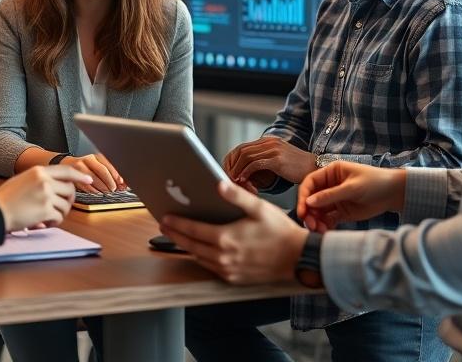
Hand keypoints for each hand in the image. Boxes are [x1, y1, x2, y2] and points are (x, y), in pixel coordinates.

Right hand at [0, 164, 91, 230]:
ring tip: (47, 216)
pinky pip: (59, 216)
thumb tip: (58, 184)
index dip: (80, 175)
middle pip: (70, 189)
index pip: (66, 170)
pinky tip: (44, 223)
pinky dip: (54, 222)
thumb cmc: (5, 199)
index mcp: (39, 171)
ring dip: (59, 213)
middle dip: (68, 200)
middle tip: (61, 208)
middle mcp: (44, 181)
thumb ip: (40, 179)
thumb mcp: (22, 180)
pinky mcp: (45, 209)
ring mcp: (46, 195)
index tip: (88, 179)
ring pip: (66, 205)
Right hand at [61, 153, 125, 193]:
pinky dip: (93, 190)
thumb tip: (122, 183)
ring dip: (101, 188)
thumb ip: (108, 172)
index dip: (116, 175)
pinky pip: (84, 185)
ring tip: (106, 192)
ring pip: (93, 179)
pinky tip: (97, 193)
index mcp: (96, 156)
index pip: (108, 165)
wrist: (66, 164)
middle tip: (113, 189)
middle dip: (109, 182)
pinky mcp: (72, 175)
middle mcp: (87, 159)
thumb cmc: (85, 166)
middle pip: (102, 171)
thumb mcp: (97, 165)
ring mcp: (79, 167)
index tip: (121, 183)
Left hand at [160, 181, 307, 284]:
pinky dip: (200, 258)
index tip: (165, 216)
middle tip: (164, 225)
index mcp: (226, 238)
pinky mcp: (233, 278)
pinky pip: (210, 267)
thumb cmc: (280, 231)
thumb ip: (237, 196)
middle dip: (175, 234)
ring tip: (177, 236)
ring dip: (185, 246)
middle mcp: (223, 257)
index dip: (177, 223)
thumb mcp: (259, 208)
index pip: (193, 230)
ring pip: (198, 258)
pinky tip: (198, 250)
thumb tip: (219, 184)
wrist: (297, 258)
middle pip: (190, 245)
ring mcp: (228, 270)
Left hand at [223, 136, 315, 188]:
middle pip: (241, 151)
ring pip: (246, 157)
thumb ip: (263, 160)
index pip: (242, 148)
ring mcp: (273, 149)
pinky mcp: (277, 159)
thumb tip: (245, 170)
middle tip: (227, 178)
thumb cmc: (296, 169)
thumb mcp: (278, 160)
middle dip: (231, 166)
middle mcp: (269, 142)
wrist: (315, 168)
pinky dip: (246, 173)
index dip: (232, 161)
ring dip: (237, 170)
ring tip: (234, 181)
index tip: (228, 173)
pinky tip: (243, 181)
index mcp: (268, 141)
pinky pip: (255, 164)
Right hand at [296, 162, 405, 232]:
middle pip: (311, 199)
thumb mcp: (352, 188)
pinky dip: (324, 226)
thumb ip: (330, 195)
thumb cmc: (375, 182)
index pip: (310, 183)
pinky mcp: (341, 212)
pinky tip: (325, 231)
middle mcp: (330, 185)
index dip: (303, 196)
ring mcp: (335, 200)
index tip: (302, 210)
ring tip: (318, 230)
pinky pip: (328, 219)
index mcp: (331, 173)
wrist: (394, 194)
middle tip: (309, 224)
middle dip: (308, 212)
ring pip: (318, 211)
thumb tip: (309, 202)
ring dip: (315, 221)